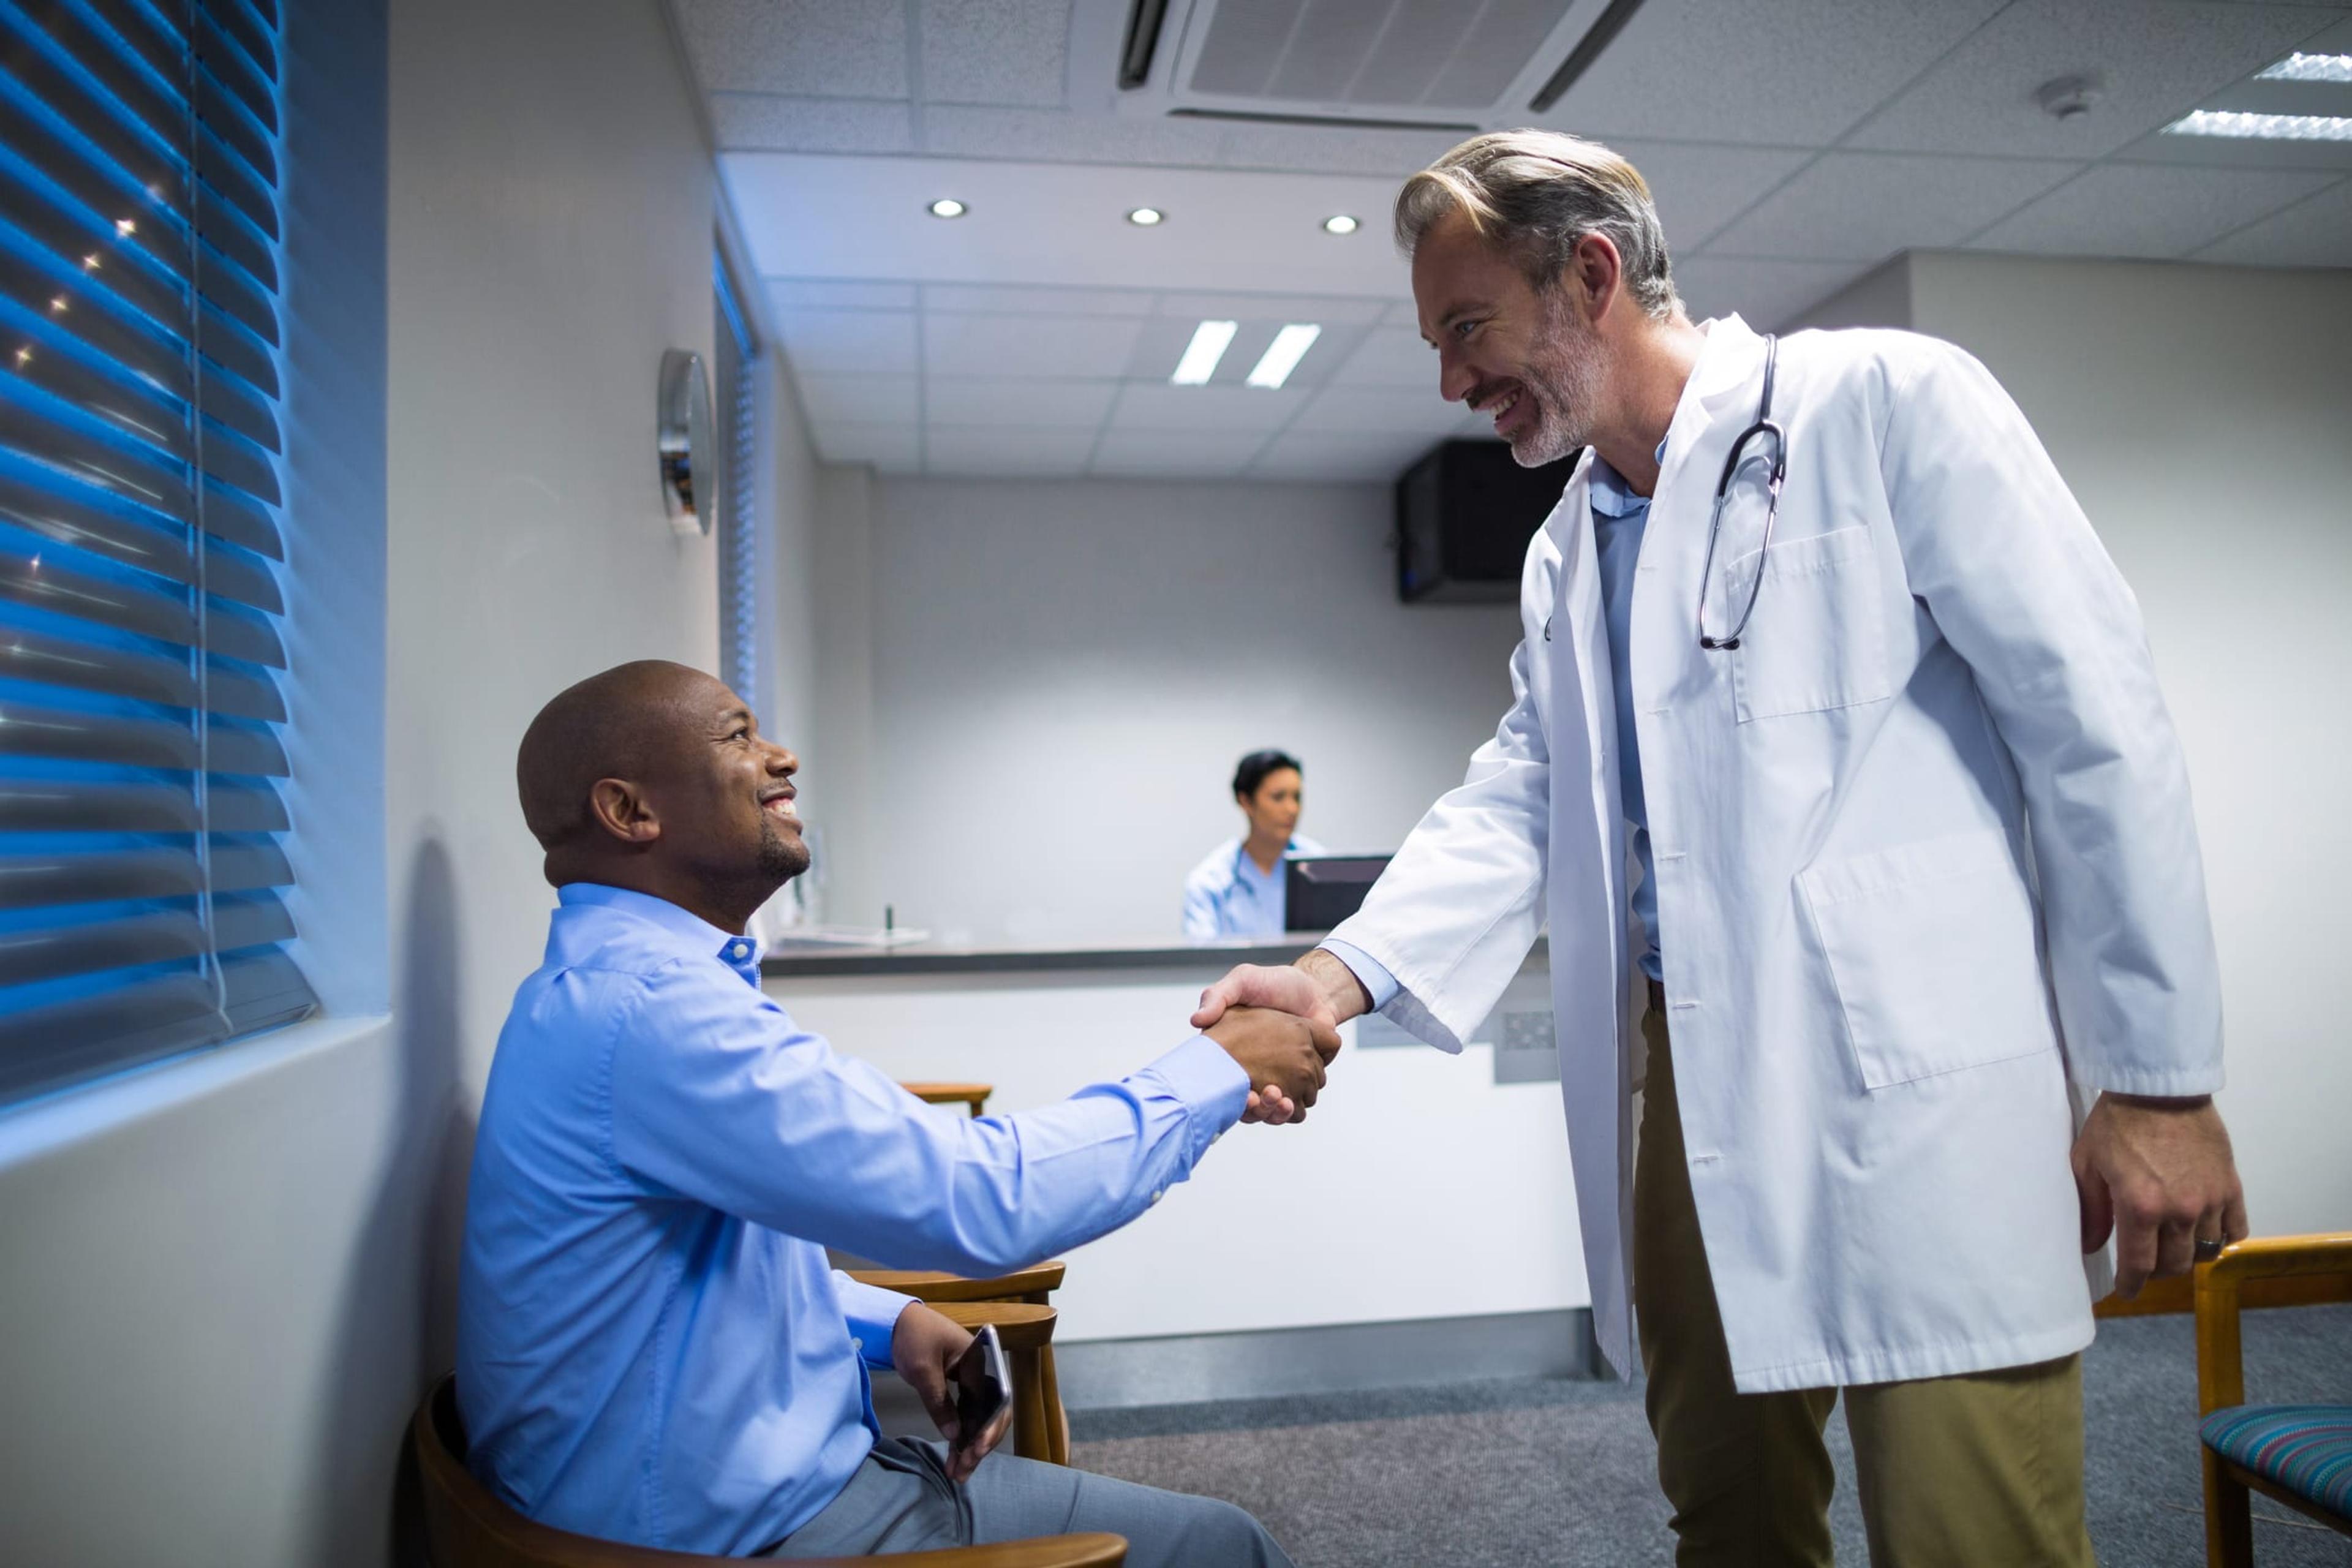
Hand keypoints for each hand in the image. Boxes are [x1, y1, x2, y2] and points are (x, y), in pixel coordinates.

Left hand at [890, 1304, 1007, 1481]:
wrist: (896, 1322)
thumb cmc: (913, 1337)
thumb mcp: (923, 1371)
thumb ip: (939, 1402)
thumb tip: (954, 1435)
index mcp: (978, 1361)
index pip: (993, 1400)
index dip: (989, 1427)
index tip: (977, 1449)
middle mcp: (980, 1373)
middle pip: (991, 1414)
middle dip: (981, 1444)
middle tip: (964, 1469)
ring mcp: (970, 1383)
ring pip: (979, 1419)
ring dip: (971, 1446)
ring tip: (958, 1473)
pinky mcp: (959, 1390)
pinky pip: (966, 1416)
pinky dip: (961, 1437)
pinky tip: (954, 1456)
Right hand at [1195, 954, 1364, 1122]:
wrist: (1314, 990)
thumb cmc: (1274, 984)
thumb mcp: (1243, 980)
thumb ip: (1218, 996)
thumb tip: (1196, 1020)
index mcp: (1232, 1054)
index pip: (1221, 1086)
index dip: (1227, 1097)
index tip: (1239, 1096)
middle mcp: (1253, 1072)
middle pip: (1248, 1109)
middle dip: (1255, 1111)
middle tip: (1260, 1099)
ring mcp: (1279, 1079)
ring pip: (1272, 1112)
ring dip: (1275, 1113)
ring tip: (1281, 1101)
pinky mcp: (1302, 1082)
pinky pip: (1299, 1106)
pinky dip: (1297, 1108)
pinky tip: (1297, 1100)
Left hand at [2071, 1092, 2247, 1298]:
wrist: (2159, 1088)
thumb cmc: (2116, 1122)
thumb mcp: (2088, 1164)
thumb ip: (2090, 1210)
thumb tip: (2089, 1246)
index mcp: (2140, 1207)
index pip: (2139, 1265)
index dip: (2132, 1284)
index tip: (2127, 1290)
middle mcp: (2180, 1210)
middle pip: (2174, 1264)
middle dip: (2157, 1271)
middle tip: (2145, 1265)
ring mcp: (2210, 1200)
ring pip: (2205, 1251)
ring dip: (2187, 1256)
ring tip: (2171, 1247)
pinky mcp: (2231, 1185)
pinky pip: (2236, 1229)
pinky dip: (2223, 1239)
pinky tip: (2206, 1234)